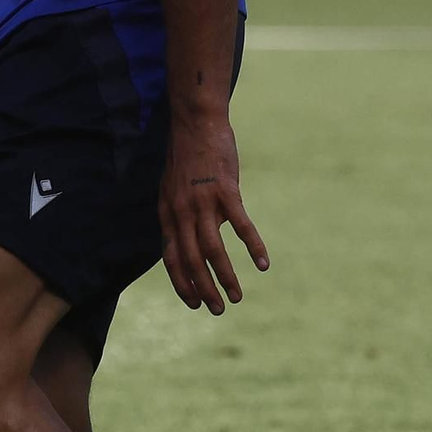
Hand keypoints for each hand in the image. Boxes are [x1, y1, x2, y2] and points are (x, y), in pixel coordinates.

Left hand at [159, 110, 269, 313]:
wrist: (196, 122)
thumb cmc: (188, 156)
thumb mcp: (173, 190)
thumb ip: (181, 217)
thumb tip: (193, 243)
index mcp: (168, 214)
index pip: (172, 258)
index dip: (182, 283)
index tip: (194, 304)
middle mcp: (181, 212)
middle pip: (191, 260)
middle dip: (204, 289)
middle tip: (219, 310)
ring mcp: (202, 201)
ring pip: (212, 249)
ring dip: (225, 276)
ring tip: (237, 296)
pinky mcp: (224, 190)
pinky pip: (240, 225)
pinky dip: (252, 246)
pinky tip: (262, 264)